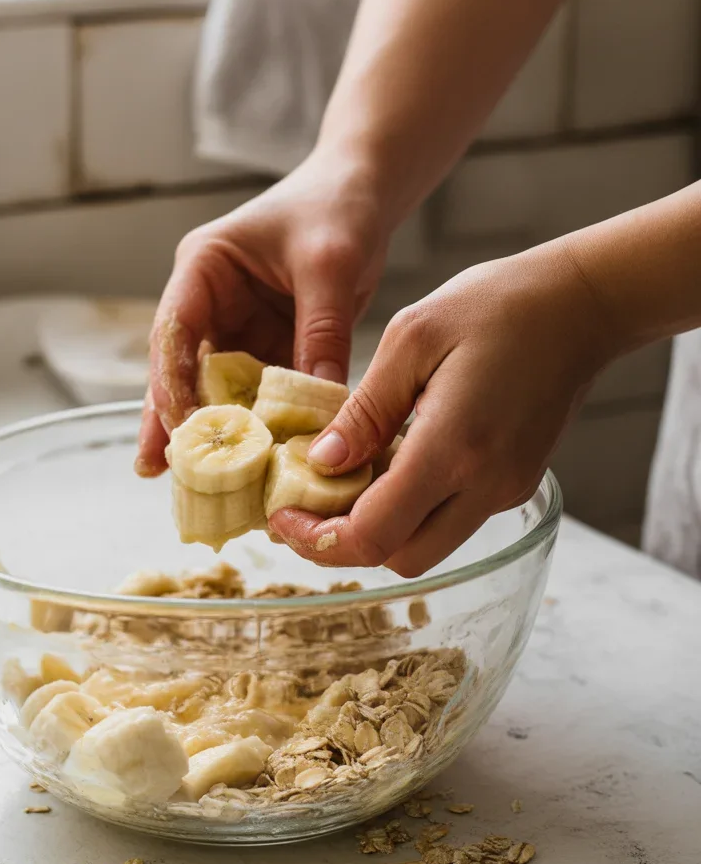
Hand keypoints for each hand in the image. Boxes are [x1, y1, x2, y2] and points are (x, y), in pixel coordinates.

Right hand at [135, 151, 392, 475]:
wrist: (364, 192)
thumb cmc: (338, 209)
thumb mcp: (330, 267)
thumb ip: (322, 334)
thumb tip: (322, 408)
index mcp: (204, 267)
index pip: (175, 330)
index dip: (170, 381)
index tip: (178, 429)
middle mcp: (208, 302)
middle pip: (180, 368)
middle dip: (171, 419)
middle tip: (157, 471)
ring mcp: (234, 328)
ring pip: (212, 388)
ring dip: (210, 432)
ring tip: (194, 483)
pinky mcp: (263, 348)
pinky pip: (252, 394)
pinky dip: (253, 427)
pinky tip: (250, 465)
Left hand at [270, 242, 613, 576]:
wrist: (580, 304)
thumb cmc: (495, 304)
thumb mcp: (411, 338)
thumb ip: (364, 410)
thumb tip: (321, 464)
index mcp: (454, 447)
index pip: (375, 534)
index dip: (318, 539)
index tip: (282, 516)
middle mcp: (486, 485)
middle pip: (401, 559)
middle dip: (343, 546)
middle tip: (302, 510)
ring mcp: (506, 490)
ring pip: (426, 546)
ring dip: (377, 530)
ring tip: (336, 487)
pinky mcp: (515, 484)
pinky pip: (451, 519)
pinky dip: (410, 510)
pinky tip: (385, 468)